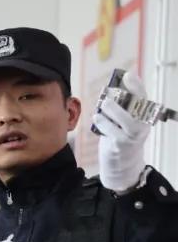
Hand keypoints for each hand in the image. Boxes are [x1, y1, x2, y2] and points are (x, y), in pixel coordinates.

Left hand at [94, 72, 150, 192]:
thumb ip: (120, 109)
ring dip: (112, 111)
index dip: (136, 86)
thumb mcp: (123, 122)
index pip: (143, 98)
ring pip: (127, 120)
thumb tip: (109, 90)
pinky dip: (104, 124)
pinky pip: (113, 132)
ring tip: (100, 108)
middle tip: (107, 97)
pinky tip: (97, 118)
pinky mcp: (121, 146)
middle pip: (138, 108)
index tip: (127, 75)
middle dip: (123, 99)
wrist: (122, 166)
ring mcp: (133, 137)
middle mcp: (142, 126)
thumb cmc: (120, 139)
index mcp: (143, 117)